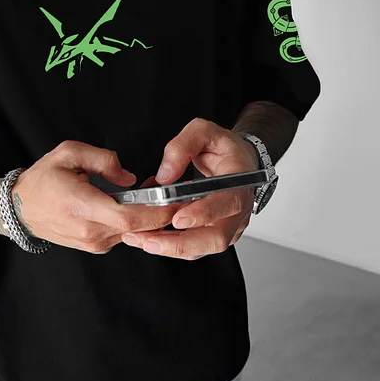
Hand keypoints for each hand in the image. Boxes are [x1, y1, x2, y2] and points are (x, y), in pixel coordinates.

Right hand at [11, 140, 183, 253]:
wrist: (20, 208)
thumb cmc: (42, 180)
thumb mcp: (69, 153)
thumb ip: (103, 160)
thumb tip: (129, 178)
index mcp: (83, 206)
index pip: (130, 217)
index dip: (158, 212)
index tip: (175, 200)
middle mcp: (90, 230)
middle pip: (138, 228)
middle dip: (161, 213)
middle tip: (175, 195)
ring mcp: (92, 242)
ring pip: (133, 233)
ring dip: (148, 217)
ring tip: (152, 195)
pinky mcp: (94, 246)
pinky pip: (123, 235)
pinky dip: (134, 223)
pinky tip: (132, 206)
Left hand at [121, 118, 259, 259]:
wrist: (238, 161)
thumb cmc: (223, 148)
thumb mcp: (203, 132)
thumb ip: (183, 146)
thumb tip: (165, 174)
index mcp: (239, 182)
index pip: (227, 203)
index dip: (203, 214)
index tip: (178, 218)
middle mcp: (237, 210)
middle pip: (215, 238)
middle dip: (180, 244)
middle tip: (149, 241)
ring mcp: (228, 225)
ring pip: (202, 248)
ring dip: (170, 248)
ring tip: (140, 241)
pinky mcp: (214, 233)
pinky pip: (194, 248)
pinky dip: (170, 246)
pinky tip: (148, 240)